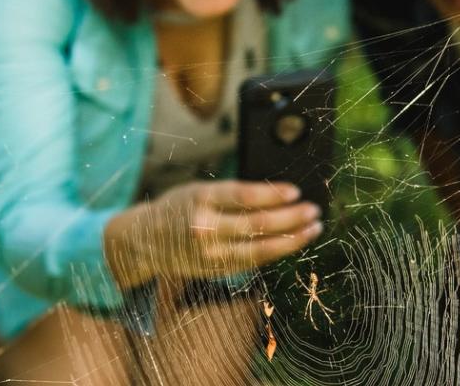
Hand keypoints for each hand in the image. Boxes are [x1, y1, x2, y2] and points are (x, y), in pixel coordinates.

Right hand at [106, 181, 322, 286]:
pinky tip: (293, 242)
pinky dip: (276, 251)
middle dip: (291, 217)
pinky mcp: (216, 269)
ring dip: (292, 239)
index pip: (243, 196)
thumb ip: (231, 193)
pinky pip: (252, 262)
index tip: (295, 191)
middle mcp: (204, 228)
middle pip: (256, 224)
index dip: (272, 194)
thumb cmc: (180, 208)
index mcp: (200, 199)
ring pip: (259, 249)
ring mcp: (210, 253)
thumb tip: (278, 193)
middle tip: (313, 210)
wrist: (146, 241)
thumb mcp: (199, 190)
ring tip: (313, 228)